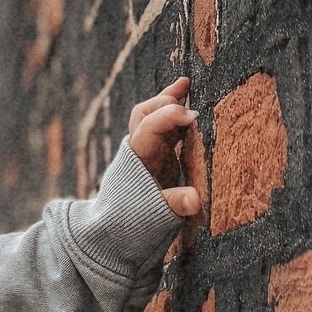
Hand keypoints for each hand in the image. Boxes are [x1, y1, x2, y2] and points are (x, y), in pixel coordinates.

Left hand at [127, 77, 201, 218]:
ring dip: (168, 99)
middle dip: (164, 101)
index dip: (169, 117)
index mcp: (138, 159)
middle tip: (185, 90)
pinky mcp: (157, 153)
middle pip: (144, 114)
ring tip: (185, 83)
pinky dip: (174, 110)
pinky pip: (164, 125)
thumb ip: (174, 204)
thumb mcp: (156, 214)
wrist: (116, 227)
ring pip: (152, 115)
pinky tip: (186, 94)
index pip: (149, 127)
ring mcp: (148, 149)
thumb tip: (195, 200)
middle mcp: (140, 149)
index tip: (192, 117)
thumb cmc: (136, 220)